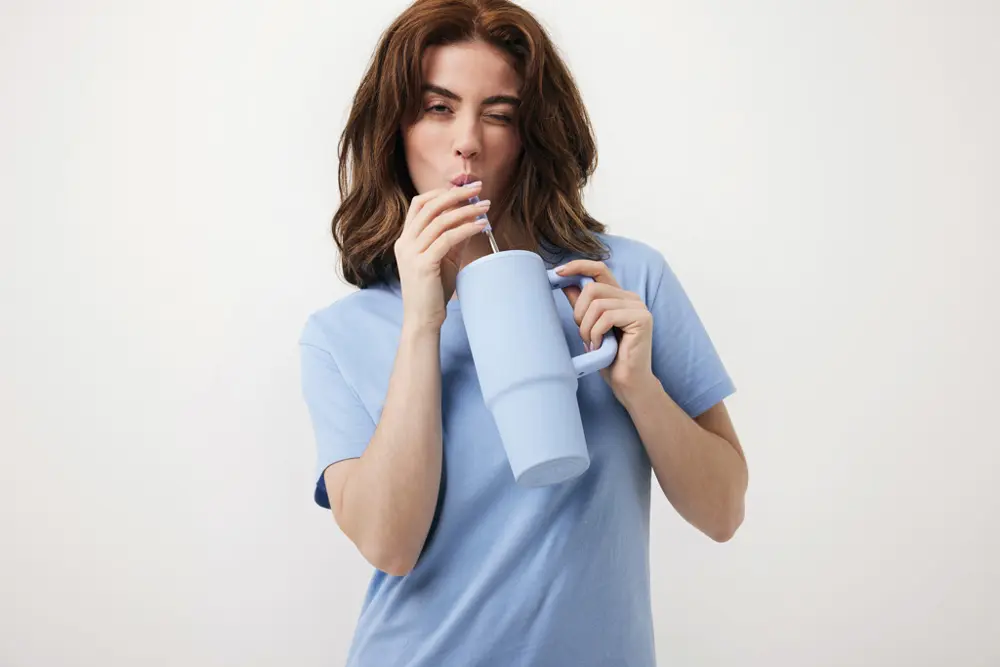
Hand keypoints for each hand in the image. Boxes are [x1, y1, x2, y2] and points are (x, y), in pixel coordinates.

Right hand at [394, 183, 489, 330]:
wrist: (423, 319)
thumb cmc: (433, 291)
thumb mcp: (444, 259)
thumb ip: (453, 239)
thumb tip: (471, 219)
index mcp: (406, 239)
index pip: (419, 205)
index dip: (441, 193)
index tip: (463, 190)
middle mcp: (405, 243)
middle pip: (430, 206)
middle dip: (456, 194)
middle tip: (478, 188)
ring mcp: (412, 253)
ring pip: (440, 221)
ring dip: (466, 211)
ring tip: (485, 207)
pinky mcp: (423, 264)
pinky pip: (447, 239)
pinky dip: (466, 229)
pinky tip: (481, 226)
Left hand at [556, 260, 655, 398]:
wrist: (627, 382)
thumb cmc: (608, 357)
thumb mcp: (589, 327)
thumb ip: (581, 305)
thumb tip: (565, 283)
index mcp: (618, 296)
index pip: (598, 268)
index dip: (577, 266)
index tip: (557, 273)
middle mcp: (630, 297)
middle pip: (592, 287)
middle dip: (579, 312)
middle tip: (582, 334)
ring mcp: (638, 307)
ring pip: (598, 303)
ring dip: (587, 327)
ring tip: (591, 343)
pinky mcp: (642, 318)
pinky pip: (607, 316)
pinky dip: (596, 333)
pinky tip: (599, 346)